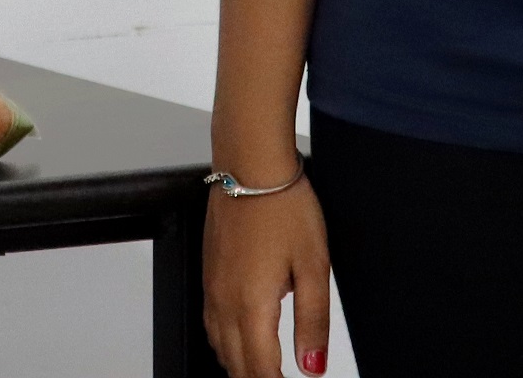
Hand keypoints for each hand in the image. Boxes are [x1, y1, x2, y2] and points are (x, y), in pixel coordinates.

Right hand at [202, 180, 331, 377]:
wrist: (250, 165)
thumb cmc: (283, 205)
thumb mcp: (314, 266)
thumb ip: (313, 322)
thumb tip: (313, 365)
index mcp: (252, 305)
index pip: (261, 370)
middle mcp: (225, 301)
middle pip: (236, 365)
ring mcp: (212, 287)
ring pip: (219, 348)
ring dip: (240, 366)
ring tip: (262, 371)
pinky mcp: (208, 273)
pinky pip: (210, 324)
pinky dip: (225, 344)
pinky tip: (238, 341)